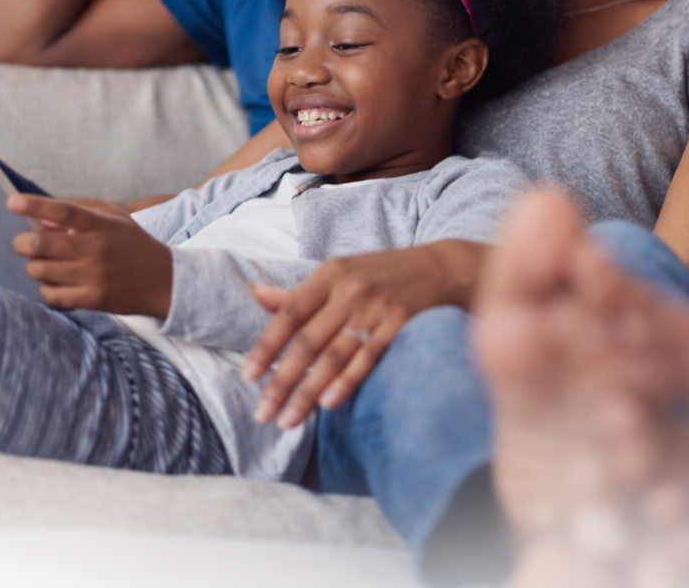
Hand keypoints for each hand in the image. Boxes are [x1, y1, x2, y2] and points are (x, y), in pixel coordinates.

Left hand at [7, 194, 173, 314]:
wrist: (165, 281)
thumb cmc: (134, 244)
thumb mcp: (114, 218)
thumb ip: (79, 211)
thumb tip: (41, 218)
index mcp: (101, 225)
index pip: (63, 211)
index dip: (35, 206)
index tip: (12, 201)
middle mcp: (96, 249)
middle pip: (42, 244)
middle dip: (21, 243)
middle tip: (22, 243)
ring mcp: (93, 276)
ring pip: (41, 270)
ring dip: (33, 266)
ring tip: (42, 263)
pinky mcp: (92, 300)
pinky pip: (51, 295)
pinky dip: (45, 288)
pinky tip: (53, 283)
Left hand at [242, 242, 482, 428]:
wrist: (441, 268)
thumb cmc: (381, 275)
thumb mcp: (339, 274)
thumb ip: (299, 293)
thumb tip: (254, 294)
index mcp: (329, 274)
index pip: (289, 313)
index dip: (267, 346)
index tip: (248, 377)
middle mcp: (350, 289)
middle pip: (307, 341)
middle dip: (281, 381)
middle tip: (263, 413)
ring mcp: (376, 307)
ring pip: (334, 356)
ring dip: (308, 392)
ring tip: (289, 420)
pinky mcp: (401, 325)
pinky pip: (368, 358)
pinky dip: (347, 382)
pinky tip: (329, 404)